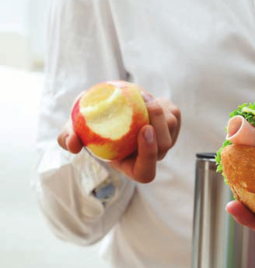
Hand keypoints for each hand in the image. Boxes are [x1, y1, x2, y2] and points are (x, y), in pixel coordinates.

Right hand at [57, 95, 181, 182]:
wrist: (108, 108)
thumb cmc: (90, 124)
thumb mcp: (73, 129)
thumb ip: (68, 137)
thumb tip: (71, 144)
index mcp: (132, 167)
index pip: (147, 171)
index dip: (148, 154)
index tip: (144, 130)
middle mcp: (152, 157)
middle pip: (164, 144)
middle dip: (157, 122)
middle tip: (144, 102)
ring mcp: (165, 141)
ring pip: (170, 127)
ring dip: (157, 109)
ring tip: (139, 95)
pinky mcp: (172, 126)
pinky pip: (174, 114)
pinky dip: (162, 103)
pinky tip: (147, 98)